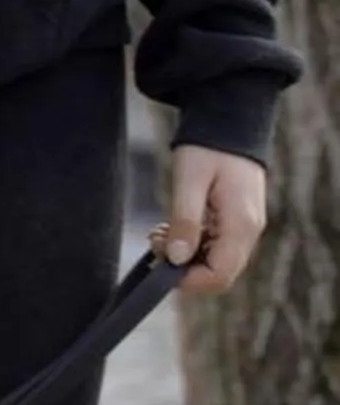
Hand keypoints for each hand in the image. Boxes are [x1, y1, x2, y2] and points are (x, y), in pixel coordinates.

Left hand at [154, 145, 268, 294]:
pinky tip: (172, 227)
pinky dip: (193, 242)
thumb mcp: (189, 181)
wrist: (228, 123)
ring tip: (159, 231)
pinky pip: (216, 245)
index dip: (188, 280)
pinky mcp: (236, 221)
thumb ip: (184, 221)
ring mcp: (245, 227)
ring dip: (185, 254)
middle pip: (218, 272)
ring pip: (216, 260)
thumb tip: (175, 258)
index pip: (220, 275)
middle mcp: (249, 232)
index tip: (158, 265)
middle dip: (184, 266)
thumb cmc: (207, 148)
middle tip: (155, 241)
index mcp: (241, 225)